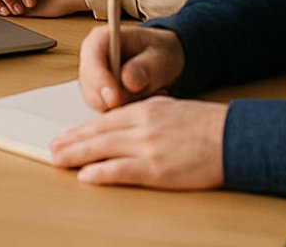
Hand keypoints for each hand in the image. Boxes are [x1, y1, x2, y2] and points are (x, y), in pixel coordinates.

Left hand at [49, 96, 226, 187]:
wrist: (232, 137)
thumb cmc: (206, 125)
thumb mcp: (171, 109)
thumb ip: (147, 115)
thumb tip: (127, 124)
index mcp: (144, 109)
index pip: (104, 119)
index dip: (82, 129)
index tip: (67, 135)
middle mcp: (141, 125)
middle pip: (97, 133)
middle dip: (72, 142)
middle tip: (53, 149)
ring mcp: (147, 147)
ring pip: (102, 149)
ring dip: (77, 155)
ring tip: (59, 161)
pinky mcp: (156, 168)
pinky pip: (121, 170)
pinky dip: (101, 173)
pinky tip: (86, 176)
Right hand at [77, 23, 185, 110]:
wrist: (162, 62)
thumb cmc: (159, 53)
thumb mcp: (160, 56)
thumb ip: (145, 67)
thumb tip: (128, 82)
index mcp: (100, 40)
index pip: (90, 61)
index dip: (99, 80)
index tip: (115, 98)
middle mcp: (91, 61)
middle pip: (90, 89)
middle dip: (116, 99)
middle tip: (147, 94)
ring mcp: (94, 81)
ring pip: (100, 105)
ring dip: (127, 106)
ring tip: (152, 93)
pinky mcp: (100, 98)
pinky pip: (109, 113)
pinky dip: (129, 112)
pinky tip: (146, 100)